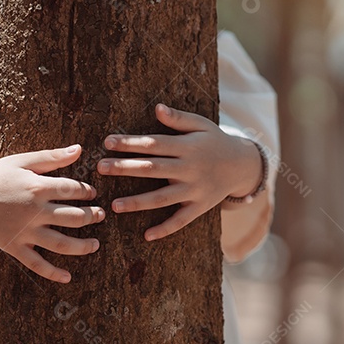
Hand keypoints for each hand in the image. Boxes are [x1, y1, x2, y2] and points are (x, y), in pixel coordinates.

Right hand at [0, 145, 104, 282]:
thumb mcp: (22, 161)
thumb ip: (51, 157)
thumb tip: (79, 149)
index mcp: (37, 187)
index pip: (73, 190)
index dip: (87, 191)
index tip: (92, 193)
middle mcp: (34, 211)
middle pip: (73, 217)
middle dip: (92, 216)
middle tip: (101, 215)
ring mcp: (24, 231)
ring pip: (61, 243)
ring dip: (83, 247)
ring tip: (96, 244)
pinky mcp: (14, 247)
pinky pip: (36, 264)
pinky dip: (53, 273)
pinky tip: (68, 277)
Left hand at [97, 104, 262, 241]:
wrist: (242, 165)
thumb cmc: (214, 141)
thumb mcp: (201, 125)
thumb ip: (178, 119)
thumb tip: (157, 108)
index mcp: (187, 147)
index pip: (154, 144)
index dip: (130, 143)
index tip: (107, 142)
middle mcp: (190, 169)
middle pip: (153, 169)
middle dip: (125, 168)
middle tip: (101, 168)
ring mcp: (195, 190)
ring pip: (162, 198)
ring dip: (138, 202)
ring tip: (114, 206)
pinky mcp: (200, 207)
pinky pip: (181, 220)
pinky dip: (165, 229)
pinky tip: (146, 235)